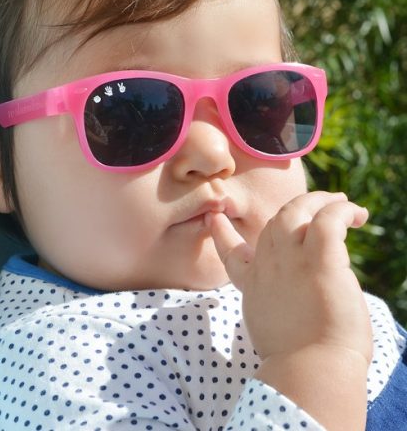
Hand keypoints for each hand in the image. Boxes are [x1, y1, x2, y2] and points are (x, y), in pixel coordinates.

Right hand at [210, 191, 371, 364]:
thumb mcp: (269, 328)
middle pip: (275, 221)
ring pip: (298, 210)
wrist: (309, 370)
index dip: (222, 232)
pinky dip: (341, 211)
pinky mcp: (320, 261)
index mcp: (253, 284)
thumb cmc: (297, 361)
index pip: (230, 251)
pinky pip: (328, 221)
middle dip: (296, 208)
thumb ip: (274, 306)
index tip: (215, 217)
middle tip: (321, 204)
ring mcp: (291, 260)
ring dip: (321, 200)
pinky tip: (356, 214)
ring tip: (343, 203)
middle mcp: (267, 266)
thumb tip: (291, 303)